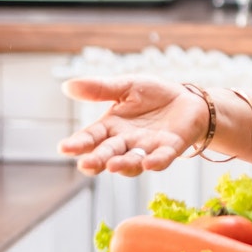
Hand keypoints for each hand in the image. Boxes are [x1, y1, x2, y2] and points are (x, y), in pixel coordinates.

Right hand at [58, 76, 205, 175]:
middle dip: (97, 159)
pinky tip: (148, 163)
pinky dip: (155, 162)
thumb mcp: (125, 86)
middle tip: (85, 164)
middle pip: (108, 153)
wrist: (186, 99)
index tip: (64, 149)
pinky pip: (162, 158)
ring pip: (132, 161)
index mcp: (112, 127)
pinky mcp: (170, 148)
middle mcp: (126, 142)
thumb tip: (66, 85)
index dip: (79, 143)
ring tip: (112, 165)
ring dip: (123, 164)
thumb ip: (100, 89)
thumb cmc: (153, 95)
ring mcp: (148, 148)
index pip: (92, 137)